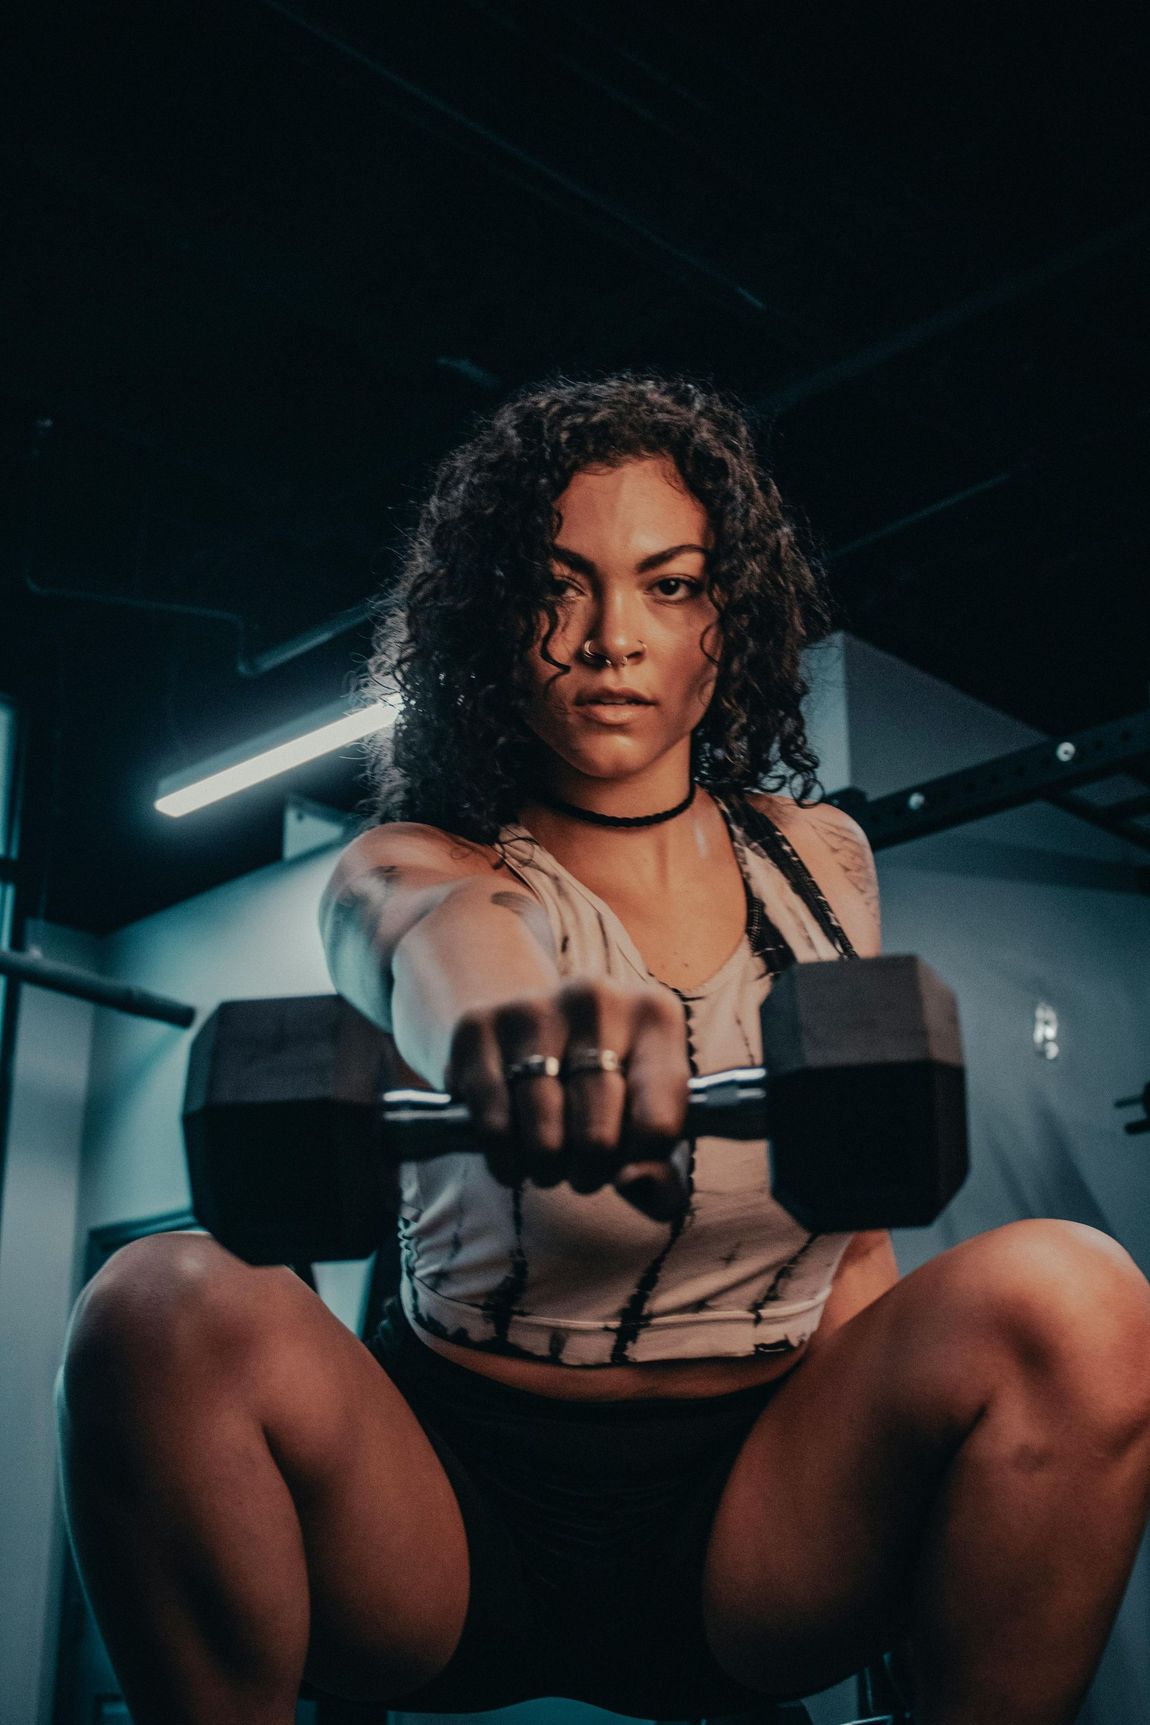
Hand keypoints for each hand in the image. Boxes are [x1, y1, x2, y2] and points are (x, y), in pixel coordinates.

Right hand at [443, 979, 690, 1220]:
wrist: (536, 1029)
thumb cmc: (608, 1089)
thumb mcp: (648, 1122)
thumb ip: (663, 1174)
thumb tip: (636, 1181)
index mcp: (655, 1017)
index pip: (657, 1125)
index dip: (638, 1165)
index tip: (625, 1163)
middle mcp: (596, 999)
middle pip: (597, 1135)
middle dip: (588, 1171)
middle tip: (583, 1170)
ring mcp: (533, 1008)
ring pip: (543, 1133)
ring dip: (545, 1167)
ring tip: (549, 1162)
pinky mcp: (478, 1027)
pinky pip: (493, 1123)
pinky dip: (503, 1157)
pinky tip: (513, 1155)